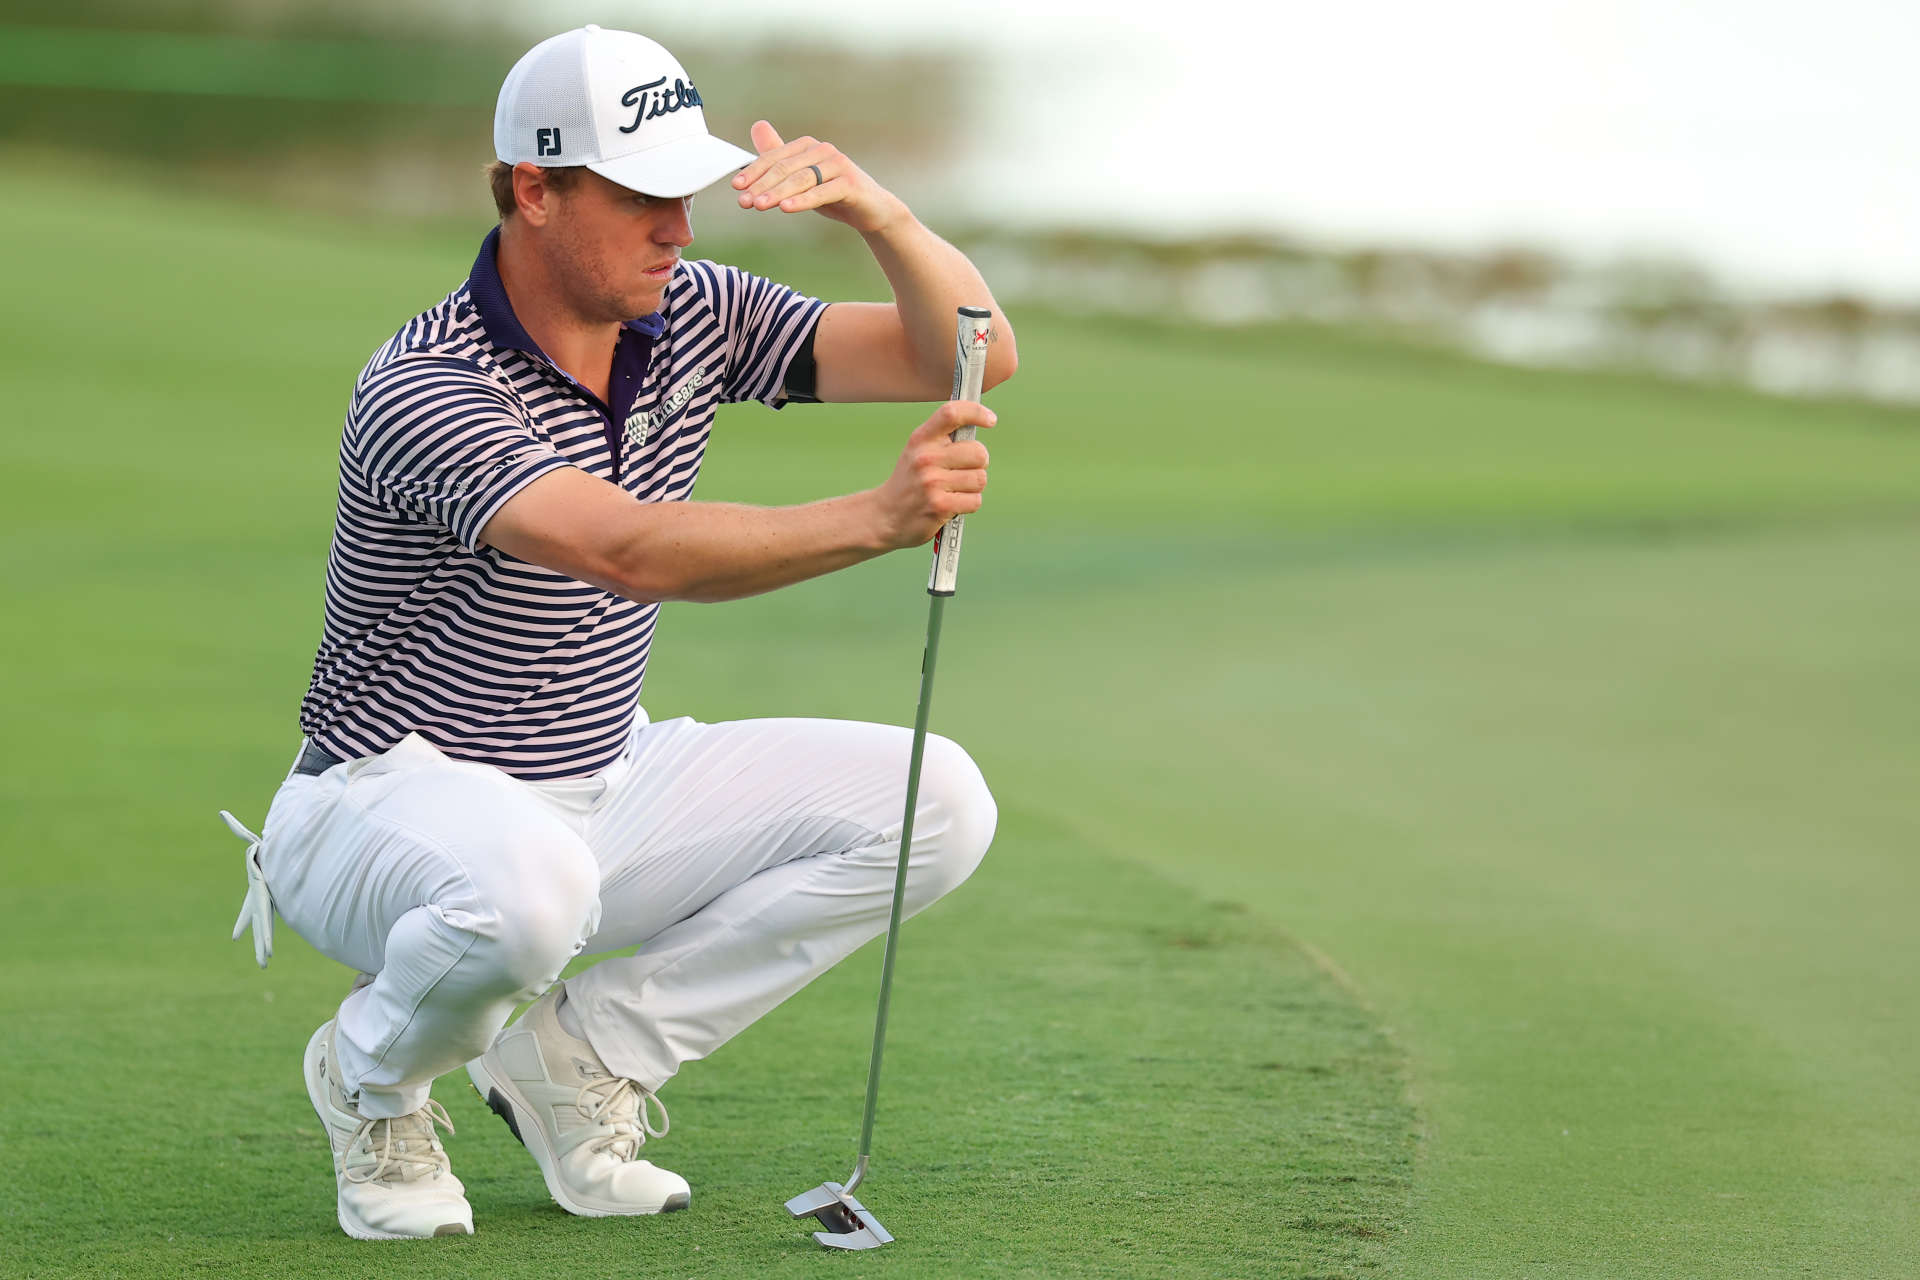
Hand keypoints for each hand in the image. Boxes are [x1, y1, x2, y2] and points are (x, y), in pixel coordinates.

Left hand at [730, 121, 905, 233]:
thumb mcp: (802, 177)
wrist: (871, 210)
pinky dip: (803, 200)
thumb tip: (757, 126)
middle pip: (785, 168)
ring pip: (801, 179)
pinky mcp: (850, 183)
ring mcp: (838, 165)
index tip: (737, 187)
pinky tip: (786, 207)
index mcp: (807, 146)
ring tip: (759, 206)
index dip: (754, 172)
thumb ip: (780, 155)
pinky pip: (822, 192)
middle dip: (762, 185)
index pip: (774, 157)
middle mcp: (822, 150)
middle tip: (744, 202)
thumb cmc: (833, 192)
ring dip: (777, 193)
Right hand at [872, 401, 993, 548]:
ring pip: (980, 478)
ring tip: (954, 489)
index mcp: (921, 439)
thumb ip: (943, 438)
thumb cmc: (910, 481)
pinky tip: (953, 503)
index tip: (990, 420)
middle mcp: (926, 458)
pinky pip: (975, 500)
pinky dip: (969, 504)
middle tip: (963, 471)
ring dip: (973, 487)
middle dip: (978, 464)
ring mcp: (932, 483)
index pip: (952, 413)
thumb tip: (977, 419)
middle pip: (979, 452)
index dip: (976, 412)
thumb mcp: (917, 451)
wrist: (886, 515)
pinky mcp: (940, 506)